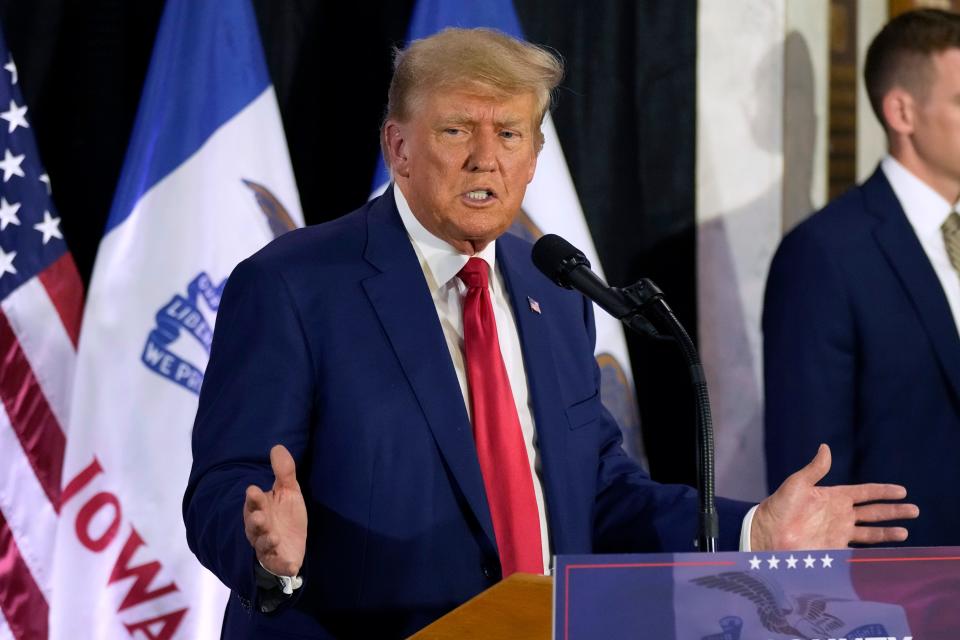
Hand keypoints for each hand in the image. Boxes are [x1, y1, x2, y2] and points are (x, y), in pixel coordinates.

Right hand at [243, 444, 307, 575]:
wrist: (293, 543)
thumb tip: (277, 446)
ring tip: (273, 537)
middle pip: (254, 525)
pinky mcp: (278, 561)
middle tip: (259, 518)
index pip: (254, 502)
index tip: (254, 490)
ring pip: (263, 545)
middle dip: (255, 521)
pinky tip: (291, 565)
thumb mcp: (288, 492)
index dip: (254, 498)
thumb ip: (284, 472)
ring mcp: (268, 546)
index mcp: (260, 509)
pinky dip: (284, 565)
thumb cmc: (286, 515)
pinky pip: (279, 564)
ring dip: (266, 541)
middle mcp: (260, 528)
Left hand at [751, 444, 918, 550]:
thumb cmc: (779, 505)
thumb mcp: (798, 483)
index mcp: (834, 496)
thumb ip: (816, 468)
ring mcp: (838, 531)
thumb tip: (825, 447)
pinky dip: (874, 550)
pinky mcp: (835, 548)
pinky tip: (886, 550)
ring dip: (888, 531)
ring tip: (905, 531)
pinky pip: (859, 549)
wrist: (768, 533)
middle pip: (874, 512)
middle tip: (915, 510)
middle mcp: (840, 514)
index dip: (883, 491)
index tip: (902, 490)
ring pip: (871, 532)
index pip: (865, 492)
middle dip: (893, 511)